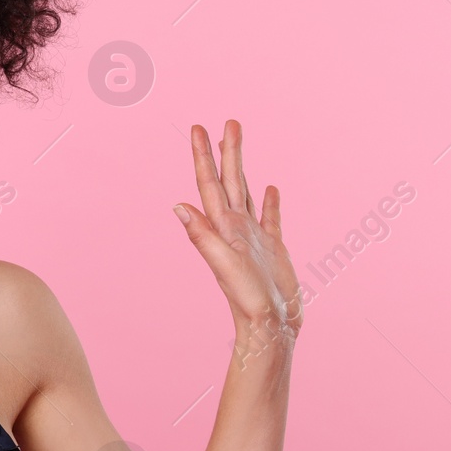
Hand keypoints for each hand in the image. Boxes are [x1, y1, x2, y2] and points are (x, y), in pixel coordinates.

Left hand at [173, 121, 302, 352]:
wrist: (271, 329)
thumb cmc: (247, 302)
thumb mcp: (224, 266)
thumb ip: (203, 237)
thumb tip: (177, 206)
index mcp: (222, 228)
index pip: (209, 184)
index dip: (203, 156)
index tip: (198, 128)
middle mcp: (235, 229)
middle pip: (229, 181)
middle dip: (226, 151)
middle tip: (228, 121)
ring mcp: (254, 238)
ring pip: (247, 192)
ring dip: (242, 167)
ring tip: (239, 143)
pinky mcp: (273, 249)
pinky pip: (270, 218)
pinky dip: (270, 202)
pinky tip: (272, 189)